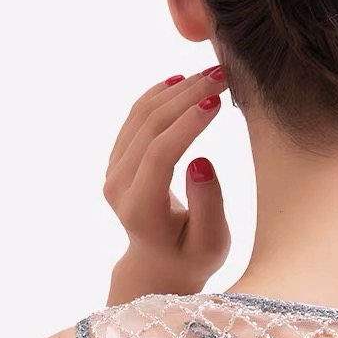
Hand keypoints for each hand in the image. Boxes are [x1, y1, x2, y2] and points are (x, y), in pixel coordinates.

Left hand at [103, 66, 229, 304]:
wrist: (158, 264)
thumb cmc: (193, 255)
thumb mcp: (212, 242)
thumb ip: (208, 205)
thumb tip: (200, 161)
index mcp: (139, 210)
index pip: (160, 155)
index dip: (188, 123)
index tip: (218, 100)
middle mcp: (118, 186)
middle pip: (150, 127)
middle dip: (188, 95)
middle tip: (223, 74)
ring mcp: (113, 169)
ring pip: (141, 115)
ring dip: (178, 89)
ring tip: (212, 73)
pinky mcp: (118, 158)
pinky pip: (136, 116)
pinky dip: (160, 94)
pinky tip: (182, 79)